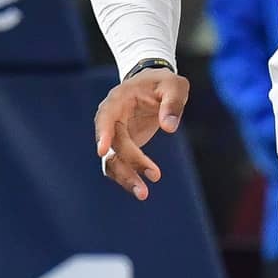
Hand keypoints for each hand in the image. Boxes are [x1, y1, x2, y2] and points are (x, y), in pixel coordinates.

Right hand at [93, 67, 189, 201]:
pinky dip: (128, 176)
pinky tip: (143, 186)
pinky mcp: (122, 145)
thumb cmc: (164, 83)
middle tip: (151, 179)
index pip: (106, 116)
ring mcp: (114, 133)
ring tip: (143, 194)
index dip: (102, 132)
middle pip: (112, 144)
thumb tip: (169, 128)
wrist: (154, 85)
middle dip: (128, 163)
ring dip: (124, 177)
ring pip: (112, 159)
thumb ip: (173, 103)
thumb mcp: (175, 86)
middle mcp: (111, 117)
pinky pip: (119, 164)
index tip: (102, 151)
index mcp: (119, 98)